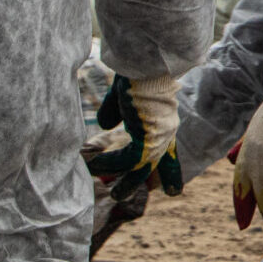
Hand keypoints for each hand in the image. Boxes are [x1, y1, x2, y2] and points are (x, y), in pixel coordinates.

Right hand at [87, 73, 183, 200]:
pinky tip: (89, 161)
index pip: (167, 151)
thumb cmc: (137, 73)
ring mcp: (158, 137)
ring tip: (90, 172)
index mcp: (162, 122)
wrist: (146, 65)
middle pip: (153, 164)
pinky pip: (125, 160)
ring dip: (111, 171)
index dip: (169, 171)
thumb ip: (115, 110)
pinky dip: (106, 162)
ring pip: (137, 166)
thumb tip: (106, 126)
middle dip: (135, 182)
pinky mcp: (148, 139)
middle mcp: (164, 132)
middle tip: (117, 197)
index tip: (173, 191)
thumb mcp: (123, 94)